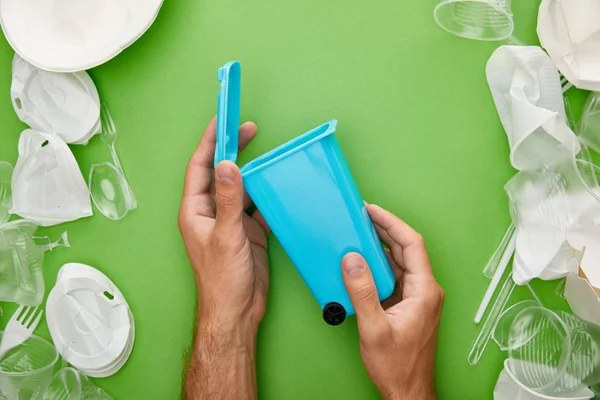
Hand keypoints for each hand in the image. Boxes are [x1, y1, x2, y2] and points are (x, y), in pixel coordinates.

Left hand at [179, 118, 269, 398]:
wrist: (236, 311)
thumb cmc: (222, 279)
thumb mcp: (226, 236)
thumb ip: (228, 200)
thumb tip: (228, 166)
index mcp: (195, 211)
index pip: (200, 167)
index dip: (210, 142)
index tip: (222, 122)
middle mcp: (211, 213)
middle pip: (222, 173)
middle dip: (234, 151)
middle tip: (250, 130)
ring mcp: (230, 222)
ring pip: (241, 189)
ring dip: (253, 172)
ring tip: (268, 154)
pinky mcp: (247, 233)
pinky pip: (257, 207)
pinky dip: (267, 196)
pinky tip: (278, 186)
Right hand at [342, 204, 443, 399]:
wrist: (407, 390)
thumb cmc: (398, 366)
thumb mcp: (374, 329)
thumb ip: (362, 293)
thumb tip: (353, 261)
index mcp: (424, 291)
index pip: (412, 244)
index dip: (392, 223)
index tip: (372, 211)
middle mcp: (425, 290)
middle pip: (406, 249)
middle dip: (385, 229)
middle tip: (362, 216)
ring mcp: (418, 297)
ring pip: (400, 262)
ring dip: (381, 246)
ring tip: (360, 233)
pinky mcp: (408, 305)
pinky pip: (395, 276)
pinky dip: (379, 265)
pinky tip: (363, 262)